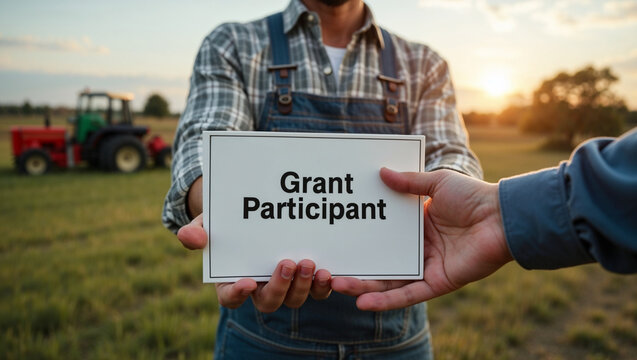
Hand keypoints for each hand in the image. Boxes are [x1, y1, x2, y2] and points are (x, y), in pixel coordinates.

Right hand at [177, 214, 332, 311]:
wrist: (252, 214)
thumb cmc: (225, 224)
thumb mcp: (208, 223)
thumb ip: (198, 231)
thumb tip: (188, 236)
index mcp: (232, 281)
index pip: (230, 298)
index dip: (237, 294)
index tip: (246, 283)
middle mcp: (259, 289)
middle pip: (268, 302)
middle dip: (279, 286)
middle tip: (287, 263)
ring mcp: (284, 286)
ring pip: (294, 299)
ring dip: (303, 285)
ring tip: (308, 264)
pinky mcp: (306, 279)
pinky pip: (315, 290)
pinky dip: (322, 285)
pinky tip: (326, 270)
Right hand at [331, 168, 512, 310]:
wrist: (503, 216)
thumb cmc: (474, 196)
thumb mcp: (436, 183)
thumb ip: (409, 182)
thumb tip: (380, 172)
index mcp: (418, 225)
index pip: (383, 235)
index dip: (362, 237)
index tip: (339, 235)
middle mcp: (420, 248)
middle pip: (381, 262)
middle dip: (355, 266)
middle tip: (329, 266)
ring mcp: (427, 267)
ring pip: (389, 281)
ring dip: (363, 286)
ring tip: (336, 284)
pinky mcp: (437, 283)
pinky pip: (408, 295)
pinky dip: (386, 301)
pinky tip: (363, 303)